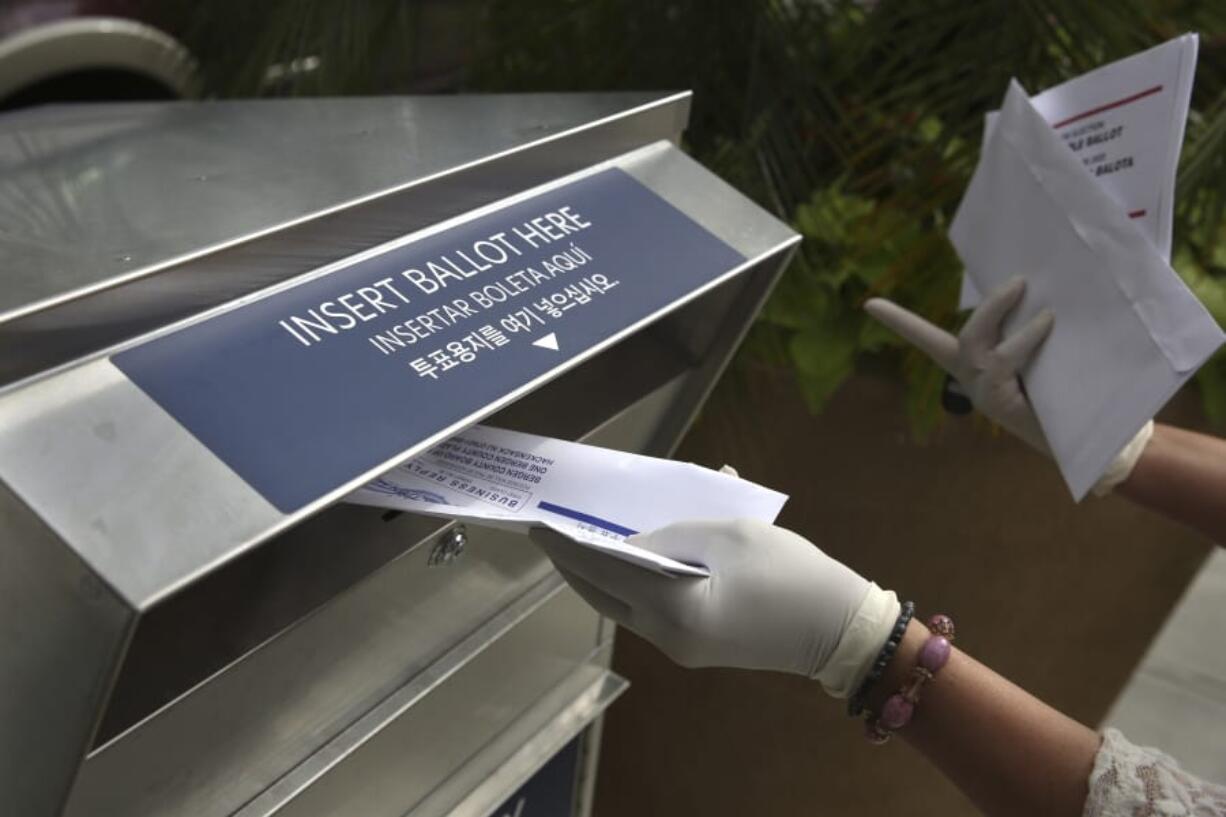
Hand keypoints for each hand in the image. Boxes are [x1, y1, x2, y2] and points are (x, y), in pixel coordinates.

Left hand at [532, 519, 898, 696]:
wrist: (838, 629)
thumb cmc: (788, 572)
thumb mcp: (728, 536)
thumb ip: (673, 536)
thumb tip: (633, 543)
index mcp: (673, 606)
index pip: (603, 570)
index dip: (567, 546)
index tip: (537, 527)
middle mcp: (666, 636)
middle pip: (603, 596)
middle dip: (574, 566)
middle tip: (551, 537)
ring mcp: (680, 648)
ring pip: (623, 607)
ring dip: (601, 577)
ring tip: (582, 544)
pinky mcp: (695, 649)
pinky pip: (649, 612)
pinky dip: (633, 585)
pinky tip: (630, 560)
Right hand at [865, 277, 1053, 450]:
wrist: (1083, 446)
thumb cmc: (1061, 397)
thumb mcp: (1039, 360)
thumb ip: (1030, 336)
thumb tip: (1044, 297)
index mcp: (972, 368)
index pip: (928, 340)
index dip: (899, 323)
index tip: (869, 304)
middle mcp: (971, 381)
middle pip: (966, 338)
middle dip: (990, 306)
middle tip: (1019, 282)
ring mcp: (984, 395)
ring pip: (983, 349)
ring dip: (1006, 319)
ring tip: (1044, 308)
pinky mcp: (998, 405)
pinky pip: (1006, 362)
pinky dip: (1027, 339)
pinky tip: (1049, 324)